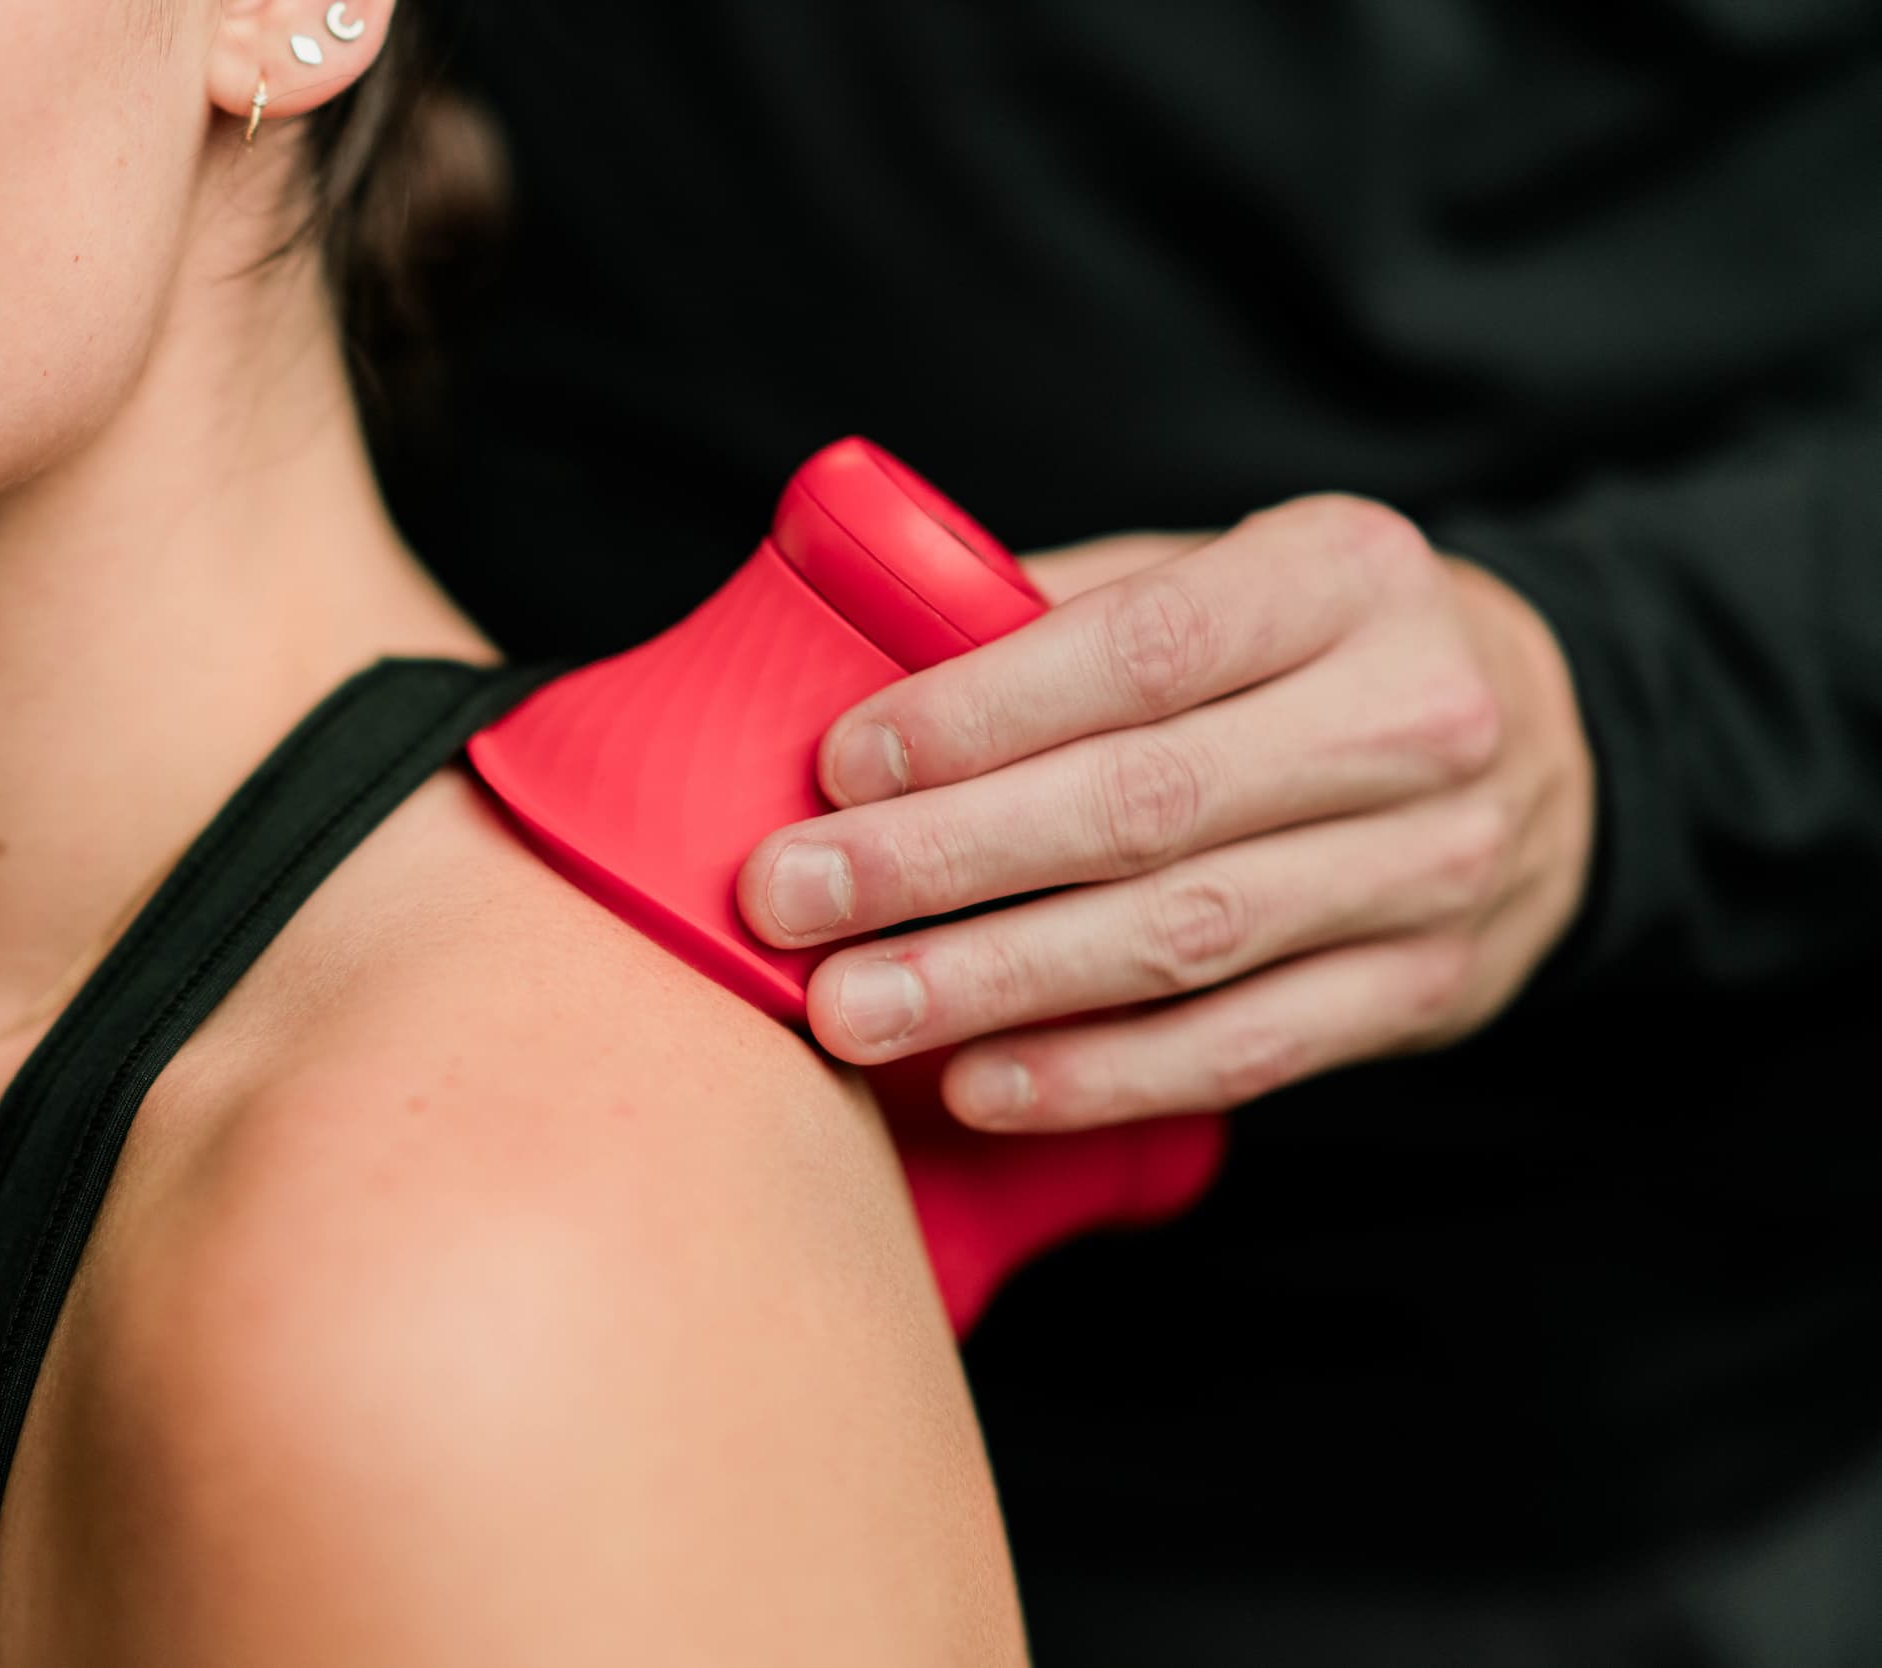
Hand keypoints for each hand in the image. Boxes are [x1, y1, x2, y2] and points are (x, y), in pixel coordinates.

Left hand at [735, 495, 1595, 1131]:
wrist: (1548, 743)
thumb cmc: (1312, 650)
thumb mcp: (1224, 575)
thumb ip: (1059, 613)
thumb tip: (848, 662)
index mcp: (1344, 576)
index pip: (1142, 649)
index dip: (979, 713)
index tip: (838, 765)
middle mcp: (1411, 719)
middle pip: (1145, 806)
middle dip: (944, 860)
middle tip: (792, 899)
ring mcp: (1431, 868)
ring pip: (1183, 940)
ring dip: (994, 984)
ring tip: (852, 1010)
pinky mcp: (1425, 990)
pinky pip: (1239, 1050)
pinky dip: (1097, 1075)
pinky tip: (978, 1082)